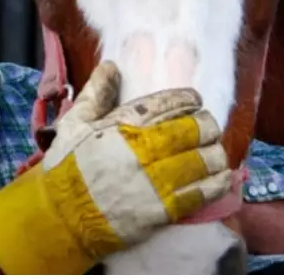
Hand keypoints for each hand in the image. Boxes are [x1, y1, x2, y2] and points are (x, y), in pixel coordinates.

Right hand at [0, 61, 232, 274]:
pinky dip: (216, 183)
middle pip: (192, 130)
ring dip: (215, 152)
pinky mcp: (160, 211)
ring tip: (215, 150)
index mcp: (123, 125)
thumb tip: (112, 66)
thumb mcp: (74, 122)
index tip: (195, 100)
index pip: (167, 103)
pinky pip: (199, 194)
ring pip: (201, 161)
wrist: (61, 218)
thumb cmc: (66, 167)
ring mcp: (153, 182)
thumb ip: (96, 92)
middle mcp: (142, 150)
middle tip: (207, 125)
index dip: (188, 98)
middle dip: (206, 124)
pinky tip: (222, 176)